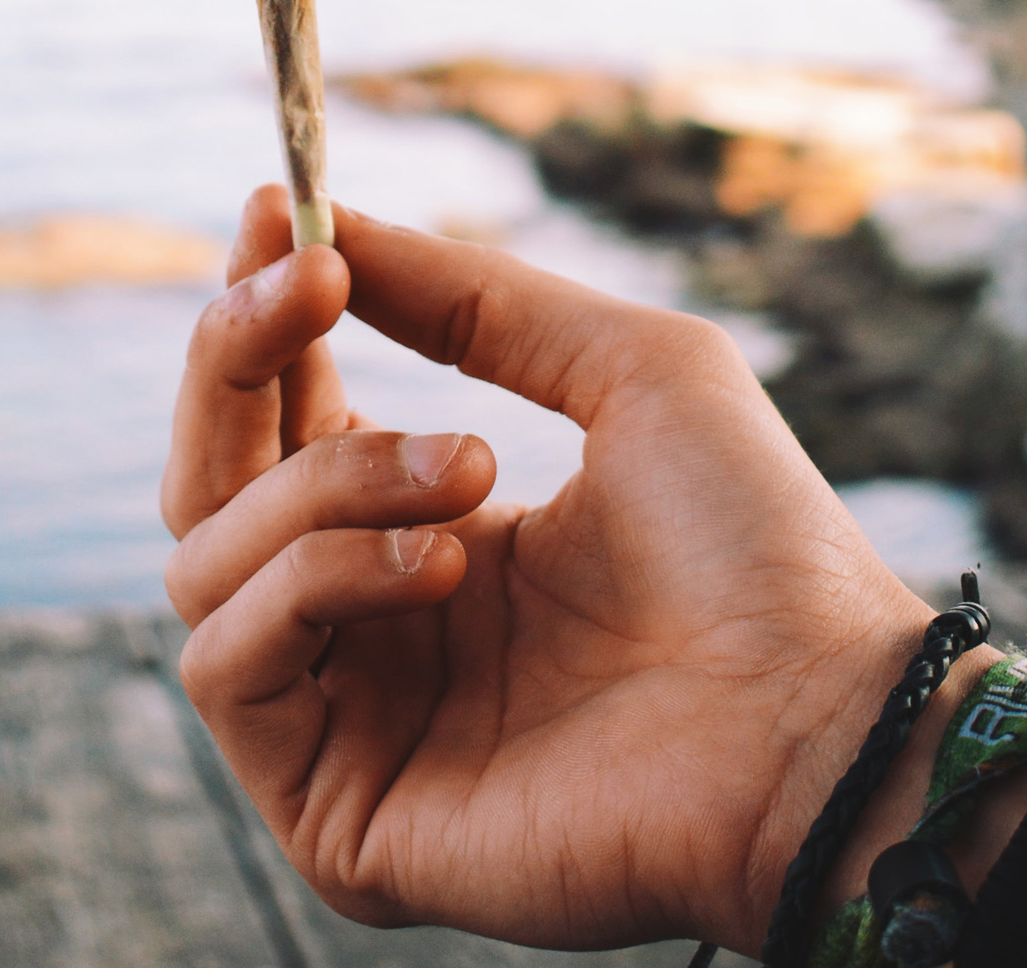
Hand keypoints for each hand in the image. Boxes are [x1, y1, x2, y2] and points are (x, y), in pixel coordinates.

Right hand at [162, 185, 991, 955]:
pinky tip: (444, 565)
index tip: (279, 210)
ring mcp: (353, 722)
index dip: (264, 321)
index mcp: (434, 533)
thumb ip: (472, 298)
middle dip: (241, 360)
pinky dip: (318, 580)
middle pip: (210, 485)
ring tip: (475, 471)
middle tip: (310, 283)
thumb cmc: (753, 542)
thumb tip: (323, 224)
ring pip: (207, 564)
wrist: (819, 715)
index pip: (286, 424)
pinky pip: (231, 665)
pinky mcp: (338, 815)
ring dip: (329, 479)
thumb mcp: (625, 369)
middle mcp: (378, 628)